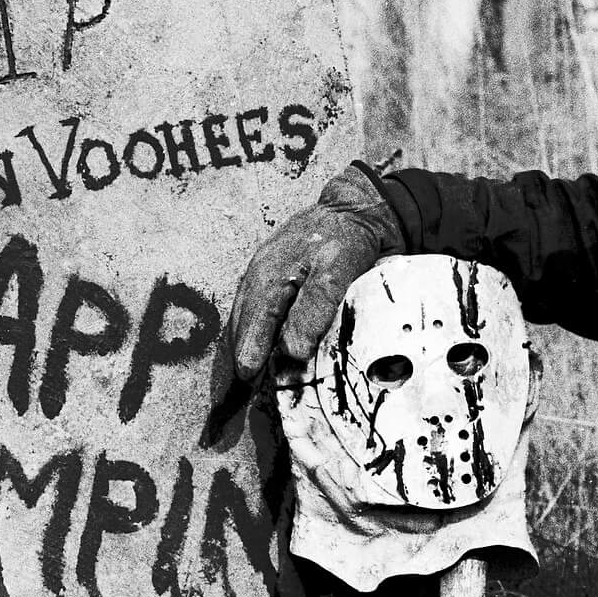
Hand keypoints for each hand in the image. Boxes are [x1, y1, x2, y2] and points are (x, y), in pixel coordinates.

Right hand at [227, 164, 403, 377]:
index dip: (250, 351)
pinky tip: (264, 348)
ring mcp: (261, 276)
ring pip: (246, 318)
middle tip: (248, 387)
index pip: (254, 323)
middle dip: (243, 353)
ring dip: (248, 345)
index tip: (248, 376)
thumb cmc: (346, 238)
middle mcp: (258, 276)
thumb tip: (292, 350)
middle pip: (243, 323)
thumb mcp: (337, 269)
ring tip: (251, 377)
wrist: (354, 209)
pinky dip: (257, 332)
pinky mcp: (271, 279)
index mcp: (269, 275)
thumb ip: (315, 308)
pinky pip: (256, 310)